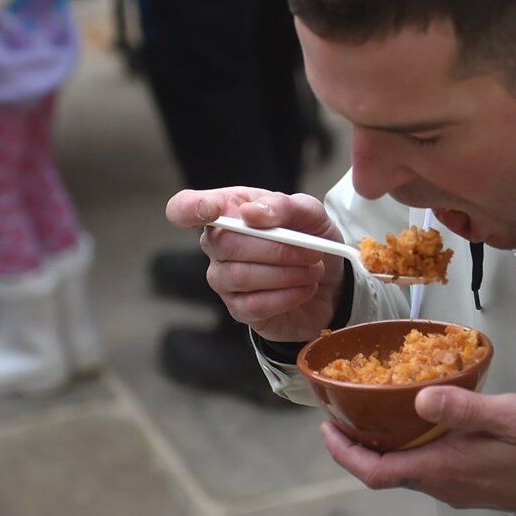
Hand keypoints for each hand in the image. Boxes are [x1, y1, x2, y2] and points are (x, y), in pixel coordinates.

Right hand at [163, 187, 345, 342]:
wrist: (331, 282)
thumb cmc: (310, 239)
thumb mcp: (310, 214)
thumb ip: (285, 206)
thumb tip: (251, 212)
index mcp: (228, 210)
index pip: (184, 208)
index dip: (190, 208)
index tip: (211, 211)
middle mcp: (216, 245)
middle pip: (225, 244)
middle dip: (276, 247)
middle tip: (311, 250)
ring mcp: (223, 279)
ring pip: (241, 275)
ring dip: (287, 272)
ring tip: (311, 270)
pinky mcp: (239, 310)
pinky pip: (254, 304)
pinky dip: (288, 295)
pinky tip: (305, 288)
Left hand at [321, 388, 515, 515]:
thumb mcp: (510, 416)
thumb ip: (464, 409)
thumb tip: (418, 398)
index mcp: (444, 469)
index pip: (375, 471)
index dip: (343, 452)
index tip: (325, 426)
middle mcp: (444, 485)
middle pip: (384, 470)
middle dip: (357, 444)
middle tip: (343, 409)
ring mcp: (457, 487)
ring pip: (405, 468)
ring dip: (383, 443)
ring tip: (373, 407)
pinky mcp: (471, 482)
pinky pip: (427, 466)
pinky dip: (410, 444)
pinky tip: (418, 418)